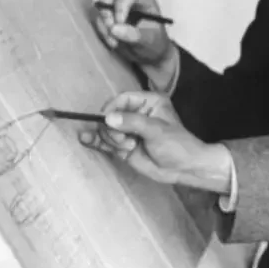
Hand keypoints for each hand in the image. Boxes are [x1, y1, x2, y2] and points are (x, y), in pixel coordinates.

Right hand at [78, 91, 231, 193]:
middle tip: (125, 141)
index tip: (108, 121)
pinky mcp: (123, 146)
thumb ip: (132, 123)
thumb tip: (108, 118)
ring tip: (129, 147)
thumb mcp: (157, 130)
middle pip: (110, 115)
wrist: (183, 168)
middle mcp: (137, 114)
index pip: (122, 99)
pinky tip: (85, 139)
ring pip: (106, 130)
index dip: (112, 109)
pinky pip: (105, 142)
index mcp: (149, 102)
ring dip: (112, 140)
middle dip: (112, 129)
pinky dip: (96, 141)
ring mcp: (129, 130)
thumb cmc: (177, 145)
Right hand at [94, 0, 176, 80]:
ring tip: (115, 42)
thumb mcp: (149, 41)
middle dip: (105, 10)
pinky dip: (101, 31)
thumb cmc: (155, 43)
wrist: (149, 54)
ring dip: (103, 25)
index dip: (121, 5)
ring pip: (99, 6)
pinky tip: (112, 43)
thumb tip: (114, 29)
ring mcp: (115, 7)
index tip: (119, 22)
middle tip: (109, 28)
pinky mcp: (106, 17)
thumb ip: (135, 35)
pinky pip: (97, 19)